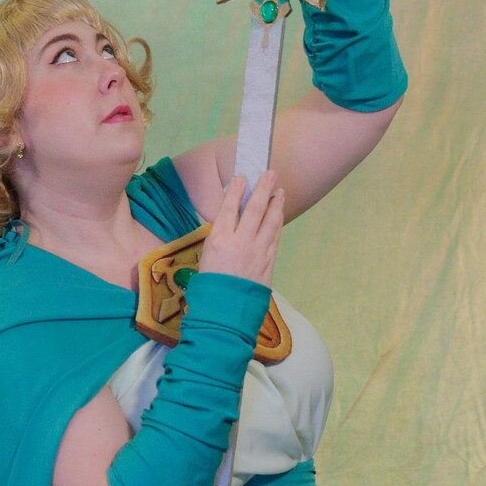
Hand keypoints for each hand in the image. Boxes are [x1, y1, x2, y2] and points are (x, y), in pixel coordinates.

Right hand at [198, 168, 283, 286]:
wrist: (225, 312)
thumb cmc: (210, 287)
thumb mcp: (206, 258)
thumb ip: (219, 238)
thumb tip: (229, 220)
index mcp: (219, 241)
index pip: (229, 209)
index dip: (236, 191)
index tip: (242, 178)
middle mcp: (240, 243)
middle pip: (254, 209)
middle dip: (263, 188)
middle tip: (270, 173)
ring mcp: (258, 252)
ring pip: (270, 221)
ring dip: (276, 203)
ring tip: (279, 190)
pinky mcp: (269, 261)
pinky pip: (275, 235)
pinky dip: (277, 222)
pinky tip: (279, 213)